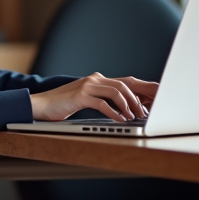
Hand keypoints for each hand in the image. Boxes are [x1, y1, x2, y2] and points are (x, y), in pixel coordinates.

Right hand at [30, 74, 158, 121]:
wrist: (42, 105)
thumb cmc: (64, 105)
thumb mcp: (87, 99)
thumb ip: (103, 98)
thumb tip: (126, 108)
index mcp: (98, 79)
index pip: (127, 81)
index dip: (143, 89)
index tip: (156, 99)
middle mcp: (95, 79)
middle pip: (125, 84)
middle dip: (139, 99)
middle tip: (145, 113)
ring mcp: (87, 86)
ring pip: (117, 91)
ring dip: (128, 105)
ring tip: (133, 117)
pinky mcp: (80, 96)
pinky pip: (102, 103)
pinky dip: (113, 112)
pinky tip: (119, 120)